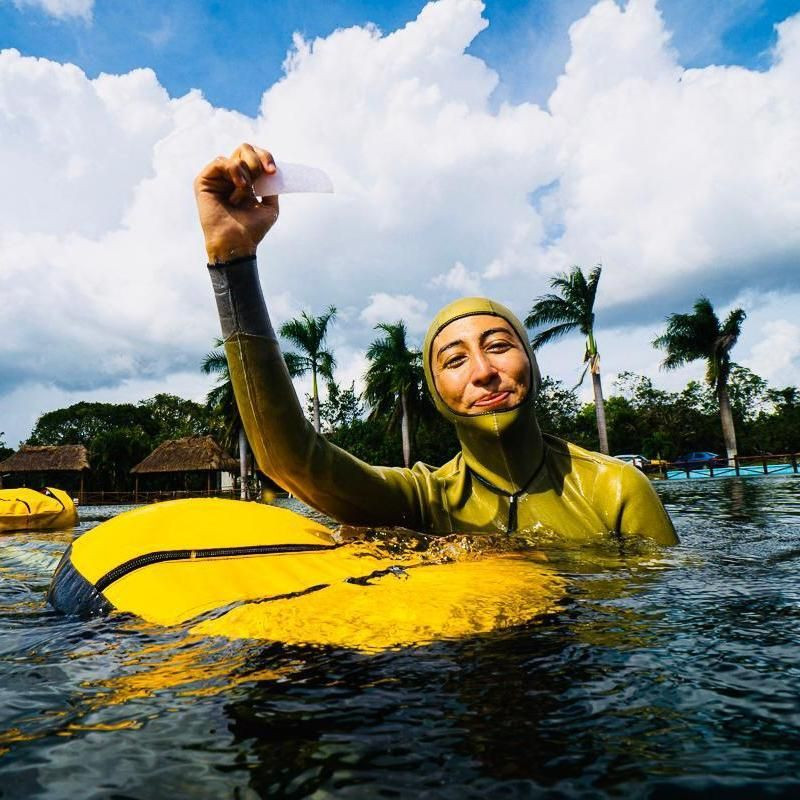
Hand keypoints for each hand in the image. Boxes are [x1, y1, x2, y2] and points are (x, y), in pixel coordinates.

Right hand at [194, 143, 279, 262]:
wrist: (237, 242)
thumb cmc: (252, 229)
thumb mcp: (270, 207)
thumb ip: (273, 187)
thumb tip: (274, 169)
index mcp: (245, 181)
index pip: (255, 156)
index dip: (266, 157)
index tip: (272, 172)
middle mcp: (231, 177)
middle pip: (245, 149)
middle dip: (257, 161)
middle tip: (260, 178)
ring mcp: (218, 178)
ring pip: (235, 156)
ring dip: (247, 173)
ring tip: (245, 192)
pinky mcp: (204, 180)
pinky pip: (221, 162)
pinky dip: (234, 171)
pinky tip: (239, 186)